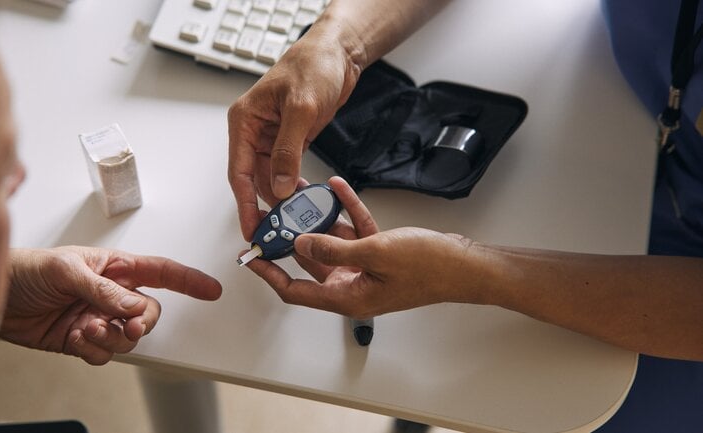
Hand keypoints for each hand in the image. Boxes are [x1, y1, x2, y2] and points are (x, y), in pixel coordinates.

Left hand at [0, 246, 221, 364]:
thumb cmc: (27, 269)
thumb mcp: (66, 270)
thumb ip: (104, 289)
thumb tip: (134, 306)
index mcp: (114, 268)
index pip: (160, 272)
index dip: (188, 280)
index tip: (211, 289)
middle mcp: (111, 294)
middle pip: (148, 314)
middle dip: (140, 323)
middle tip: (127, 326)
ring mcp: (98, 318)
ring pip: (127, 338)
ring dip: (111, 338)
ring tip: (87, 328)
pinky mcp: (83, 340)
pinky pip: (104, 354)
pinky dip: (92, 350)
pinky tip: (75, 337)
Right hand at [227, 28, 362, 239]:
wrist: (338, 54)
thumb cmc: (314, 66)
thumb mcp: (301, 108)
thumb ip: (288, 150)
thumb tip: (278, 186)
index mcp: (244, 121)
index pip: (237, 171)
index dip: (244, 203)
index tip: (250, 228)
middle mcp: (253, 131)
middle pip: (252, 179)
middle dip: (265, 206)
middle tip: (278, 231)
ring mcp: (271, 137)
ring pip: (270, 178)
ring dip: (281, 198)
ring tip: (295, 219)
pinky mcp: (289, 140)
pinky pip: (286, 171)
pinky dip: (293, 186)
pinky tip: (305, 198)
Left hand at [245, 177, 483, 318]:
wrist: (466, 264)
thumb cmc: (429, 267)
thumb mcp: (375, 253)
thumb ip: (334, 249)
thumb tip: (301, 244)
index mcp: (347, 297)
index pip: (294, 290)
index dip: (269, 273)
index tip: (251, 255)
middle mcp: (352, 286)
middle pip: (309, 262)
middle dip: (292, 237)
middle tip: (276, 215)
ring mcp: (365, 269)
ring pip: (331, 242)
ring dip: (319, 219)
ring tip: (303, 194)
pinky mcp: (379, 253)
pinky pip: (355, 230)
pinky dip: (346, 210)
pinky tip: (337, 187)